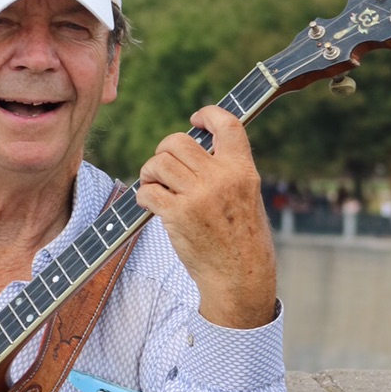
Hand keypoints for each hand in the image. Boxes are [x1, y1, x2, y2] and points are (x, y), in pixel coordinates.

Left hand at [137, 105, 276, 328]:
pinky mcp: (178, 216)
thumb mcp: (247, 197)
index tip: (195, 119)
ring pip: (159, 163)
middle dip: (164, 151)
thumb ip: (226, 171)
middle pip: (178, 141)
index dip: (207, 114)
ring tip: (154, 185)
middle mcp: (221, 178)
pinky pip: (147, 191)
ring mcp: (198, 197)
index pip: (227, 124)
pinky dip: (143, 196)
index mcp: (243, 170)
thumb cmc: (242, 240)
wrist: (240, 277)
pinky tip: (149, 204)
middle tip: (164, 167)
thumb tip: (196, 149)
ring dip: (150, 172)